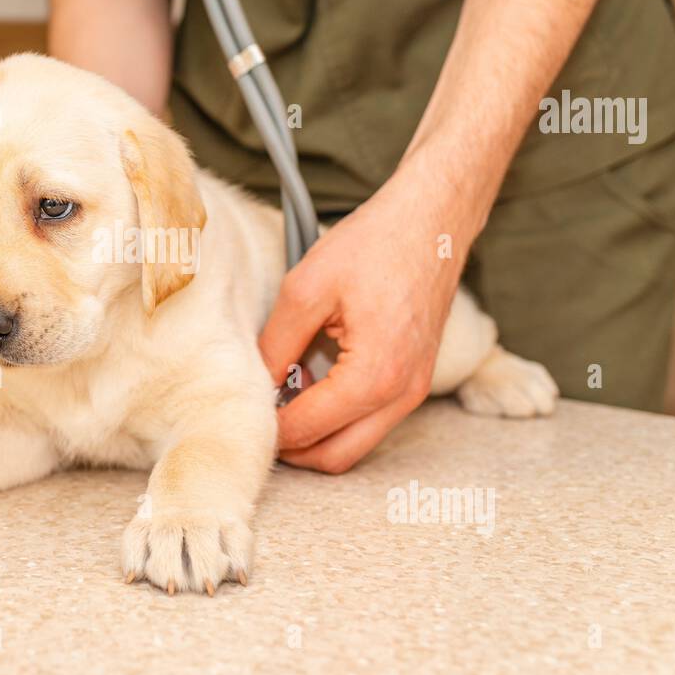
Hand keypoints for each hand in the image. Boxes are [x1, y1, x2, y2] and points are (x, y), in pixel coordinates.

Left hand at [258, 163, 469, 472]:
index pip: (306, 430)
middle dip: (292, 446)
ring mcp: (414, 390)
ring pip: (355, 443)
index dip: (266, 427)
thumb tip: (256, 383)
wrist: (433, 218)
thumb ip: (276, 344)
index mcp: (374, 377)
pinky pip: (372, 419)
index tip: (241, 410)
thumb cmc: (376, 243)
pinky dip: (339, 414)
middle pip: (334, 457)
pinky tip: (312, 379)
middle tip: (259, 414)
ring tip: (283, 391)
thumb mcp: (306, 288)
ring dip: (316, 431)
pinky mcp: (416, 378)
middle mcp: (401, 395)